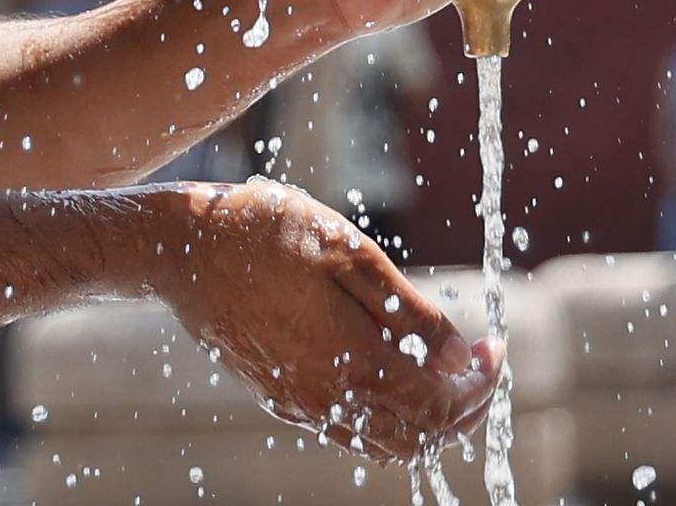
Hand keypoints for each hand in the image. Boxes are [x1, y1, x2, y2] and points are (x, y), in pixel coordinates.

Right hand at [153, 179, 502, 462]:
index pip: (440, 403)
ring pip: (381, 441)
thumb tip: (456, 355)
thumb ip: (406, 310)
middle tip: (481, 365)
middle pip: (417, 435)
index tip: (495, 347)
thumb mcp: (347, 252)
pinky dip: (384, 416)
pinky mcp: (277, 395)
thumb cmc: (264, 234)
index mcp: (350, 363)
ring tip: (446, 374)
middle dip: (463, 407)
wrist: (180, 248)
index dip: (479, 383)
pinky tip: (391, 375)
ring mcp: (297, 403)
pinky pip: (346, 428)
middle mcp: (325, 399)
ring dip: (425, 418)